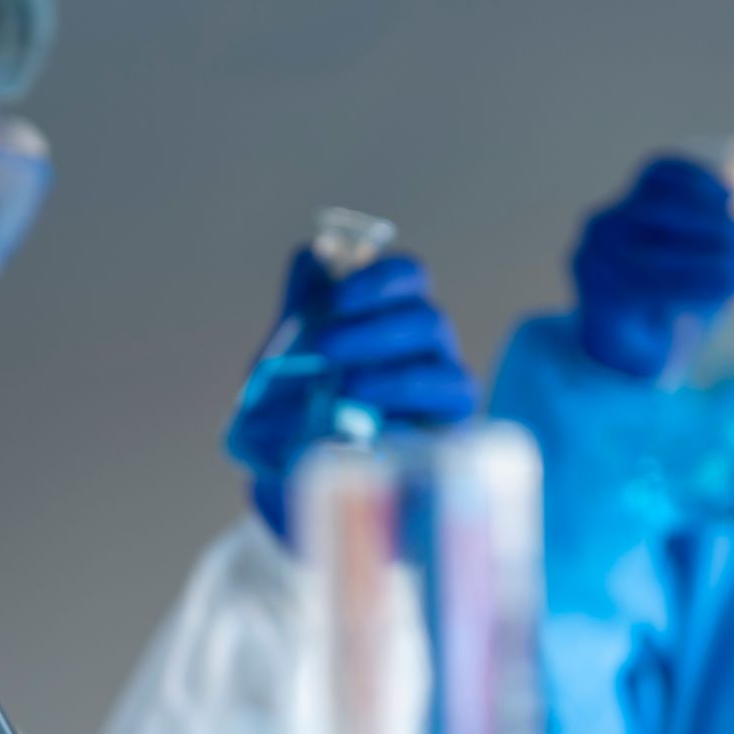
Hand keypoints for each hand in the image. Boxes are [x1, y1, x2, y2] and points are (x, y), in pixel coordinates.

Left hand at [225, 248, 479, 539]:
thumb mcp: (284, 358)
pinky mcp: (449, 436)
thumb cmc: (295, 409)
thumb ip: (300, 308)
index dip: (379, 279)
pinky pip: (449, 419)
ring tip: (348, 389)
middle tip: (326, 349)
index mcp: (391, 317)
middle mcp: (427, 349)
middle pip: (427, 319)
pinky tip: (376, 424)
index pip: (408, 277)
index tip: (338, 300)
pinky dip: (412, 415)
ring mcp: (442, 393)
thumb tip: (313, 255)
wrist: (295, 478)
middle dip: (376, 329)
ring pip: (444, 367)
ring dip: (393, 374)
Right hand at [572, 157, 733, 378]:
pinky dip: (699, 287)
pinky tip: (728, 292)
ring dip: (716, 261)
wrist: (625, 354)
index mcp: (623, 206)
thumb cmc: (666, 298)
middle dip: (718, 223)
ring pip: (662, 251)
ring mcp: (596, 262)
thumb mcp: (700, 258)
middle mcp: (602, 227)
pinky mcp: (601, 298)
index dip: (699, 178)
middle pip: (664, 209)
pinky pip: (655, 288)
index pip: (658, 174)